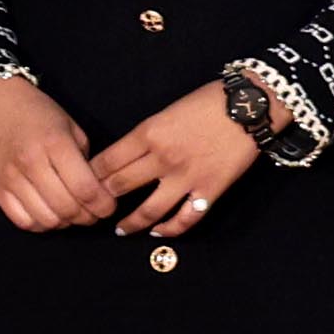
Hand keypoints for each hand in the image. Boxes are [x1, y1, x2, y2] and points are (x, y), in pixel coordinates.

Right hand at [0, 72, 109, 231]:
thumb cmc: (38, 113)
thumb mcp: (71, 127)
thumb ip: (85, 159)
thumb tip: (98, 191)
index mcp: (55, 144)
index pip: (86, 189)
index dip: (103, 205)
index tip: (109, 206)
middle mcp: (30, 164)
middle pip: (67, 208)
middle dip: (88, 217)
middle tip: (94, 213)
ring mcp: (9, 179)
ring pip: (46, 220)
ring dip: (66, 223)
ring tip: (73, 214)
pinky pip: (22, 221)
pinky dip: (41, 224)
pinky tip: (50, 214)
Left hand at [90, 86, 265, 237]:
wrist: (251, 105)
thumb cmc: (208, 101)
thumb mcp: (166, 111)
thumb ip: (146, 135)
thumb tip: (127, 158)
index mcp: (148, 133)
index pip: (106, 162)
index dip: (89, 176)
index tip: (83, 184)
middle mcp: (162, 158)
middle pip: (119, 186)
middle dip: (102, 199)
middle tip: (95, 207)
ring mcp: (187, 178)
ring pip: (148, 210)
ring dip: (129, 223)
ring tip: (120, 230)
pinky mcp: (210, 190)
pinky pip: (185, 218)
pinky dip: (169, 229)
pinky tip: (158, 232)